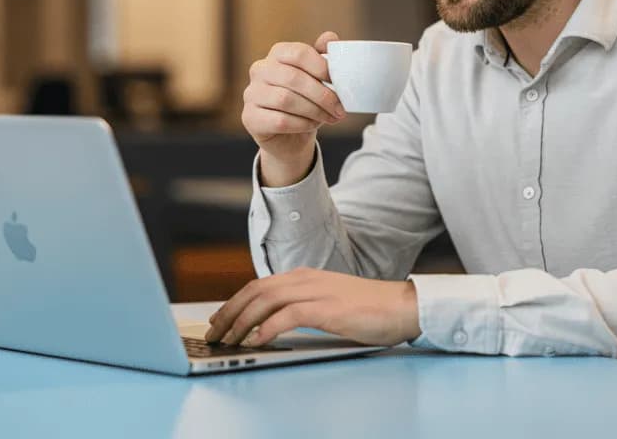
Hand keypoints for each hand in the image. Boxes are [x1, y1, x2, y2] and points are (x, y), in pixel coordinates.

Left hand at [205, 267, 421, 346]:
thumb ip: (304, 306)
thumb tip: (274, 323)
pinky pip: (288, 315)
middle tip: (214, 334)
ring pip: (266, 301)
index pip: (260, 286)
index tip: (220, 320)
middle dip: (230, 313)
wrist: (402, 306)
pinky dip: (268, 327)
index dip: (235, 302)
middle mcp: (306, 279)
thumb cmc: (369, 309)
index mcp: (305, 276)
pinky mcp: (327, 308)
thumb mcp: (329, 303)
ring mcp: (316, 291)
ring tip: (228, 340)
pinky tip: (257, 340)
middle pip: (256, 291)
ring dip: (242, 322)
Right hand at [242, 32, 346, 185]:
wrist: (290, 136)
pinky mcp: (249, 117)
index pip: (299, 53)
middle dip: (322, 95)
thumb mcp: (318, 78)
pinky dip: (301, 124)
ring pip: (285, 99)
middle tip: (340, 108)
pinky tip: (312, 125)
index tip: (340, 83)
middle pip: (293, 77)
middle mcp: (260, 70)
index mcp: (277, 54)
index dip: (322, 67)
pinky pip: (279, 120)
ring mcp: (251, 93)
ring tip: (329, 117)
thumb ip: (323, 56)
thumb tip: (330, 37)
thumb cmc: (306, 101)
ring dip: (313, 110)